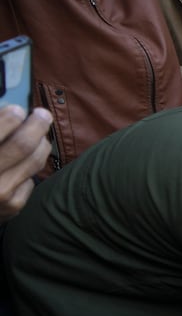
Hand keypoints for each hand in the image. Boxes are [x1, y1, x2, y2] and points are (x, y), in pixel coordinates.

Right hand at [0, 107, 50, 224]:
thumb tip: (9, 112)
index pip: (2, 130)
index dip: (12, 116)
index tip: (18, 110)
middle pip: (23, 144)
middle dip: (37, 125)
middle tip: (42, 115)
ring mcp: (1, 193)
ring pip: (35, 160)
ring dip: (41, 143)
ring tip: (37, 135)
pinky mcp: (13, 205)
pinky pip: (31, 178)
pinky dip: (29, 169)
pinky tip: (20, 165)